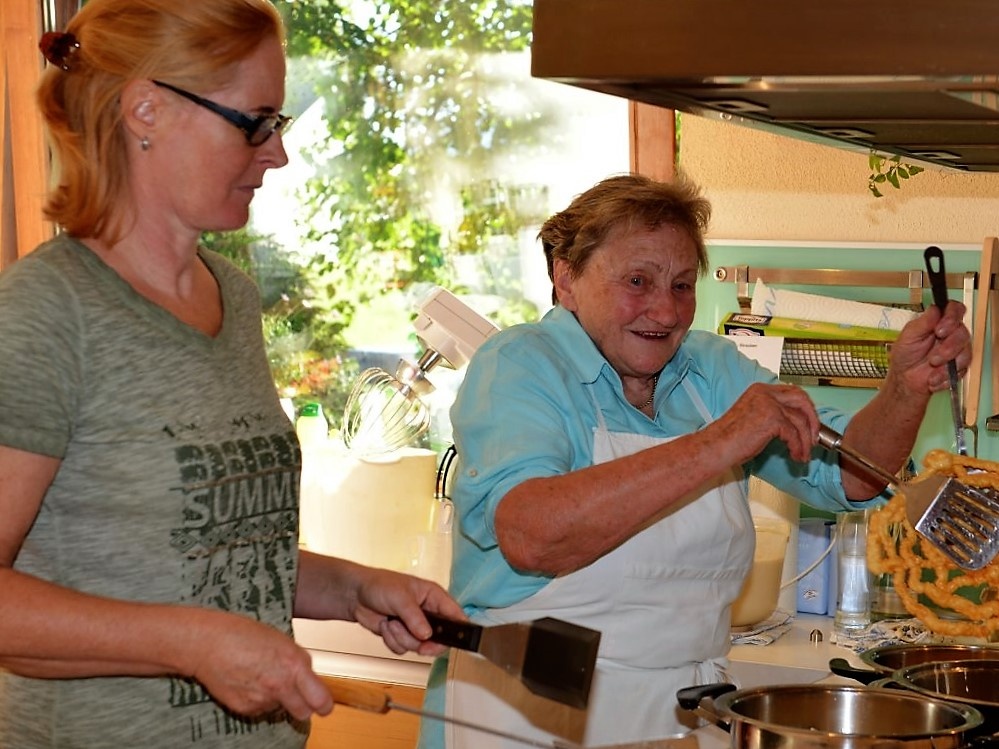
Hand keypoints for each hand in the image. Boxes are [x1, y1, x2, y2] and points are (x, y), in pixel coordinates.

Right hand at [188, 612, 332, 721]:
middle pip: (304, 713)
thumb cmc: (242, 634)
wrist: (208, 643)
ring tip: (263, 676)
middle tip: (298, 695)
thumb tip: (310, 677)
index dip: (324, 703)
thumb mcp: (282, 641)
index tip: (324, 703)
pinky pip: (260, 710)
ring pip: (280, 709)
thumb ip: (298, 661)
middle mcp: (280, 685)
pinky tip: (249, 682)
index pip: (320, 699)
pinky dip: (258, 700)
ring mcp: (261, 700)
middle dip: (304, 706)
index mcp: (294, 664)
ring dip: (277, 699)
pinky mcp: (244, 708)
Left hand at [350, 567, 466, 655]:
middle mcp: (428, 613)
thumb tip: (427, 635)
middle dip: (425, 642)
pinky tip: (385, 627)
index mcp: (434, 597)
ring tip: (391, 623)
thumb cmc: (380, 585)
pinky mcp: (401, 636)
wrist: (354, 595)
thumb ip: (415, 617)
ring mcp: (414, 626)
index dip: (459, 629)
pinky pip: (403, 649)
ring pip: (419, 646)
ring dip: (402, 638)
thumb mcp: (400, 597)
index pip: (455, 615)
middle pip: (440, 638)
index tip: (455, 641)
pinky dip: (392, 641)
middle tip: (419, 644)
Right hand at [710, 382, 819, 463]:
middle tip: (814, 438)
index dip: (806, 409)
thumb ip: (774, 414)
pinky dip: (798, 447)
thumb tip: (796, 424)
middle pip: (802, 400)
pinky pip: (794, 434)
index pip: (793, 392)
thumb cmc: (730, 438)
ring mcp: (769, 404)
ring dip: (806, 441)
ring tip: (804, 454)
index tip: (810, 425)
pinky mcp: (772, 419)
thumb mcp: (755, 417)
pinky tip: (795, 456)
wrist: (716, 447)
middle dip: (813, 420)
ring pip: (801, 420)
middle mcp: (765, 393)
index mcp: (760, 390)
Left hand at [888, 301, 970, 394]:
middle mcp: (951, 333)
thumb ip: (923, 322)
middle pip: (963, 332)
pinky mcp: (960, 365)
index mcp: (939, 322)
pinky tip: (933, 378)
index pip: (955, 310)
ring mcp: (957, 350)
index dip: (952, 317)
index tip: (940, 330)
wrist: (904, 379)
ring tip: (931, 367)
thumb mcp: (908, 336)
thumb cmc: (904, 355)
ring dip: (947, 363)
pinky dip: (946, 375)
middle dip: (949, 346)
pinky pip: (962, 369)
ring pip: (966, 352)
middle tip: (934, 357)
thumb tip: (935, 308)